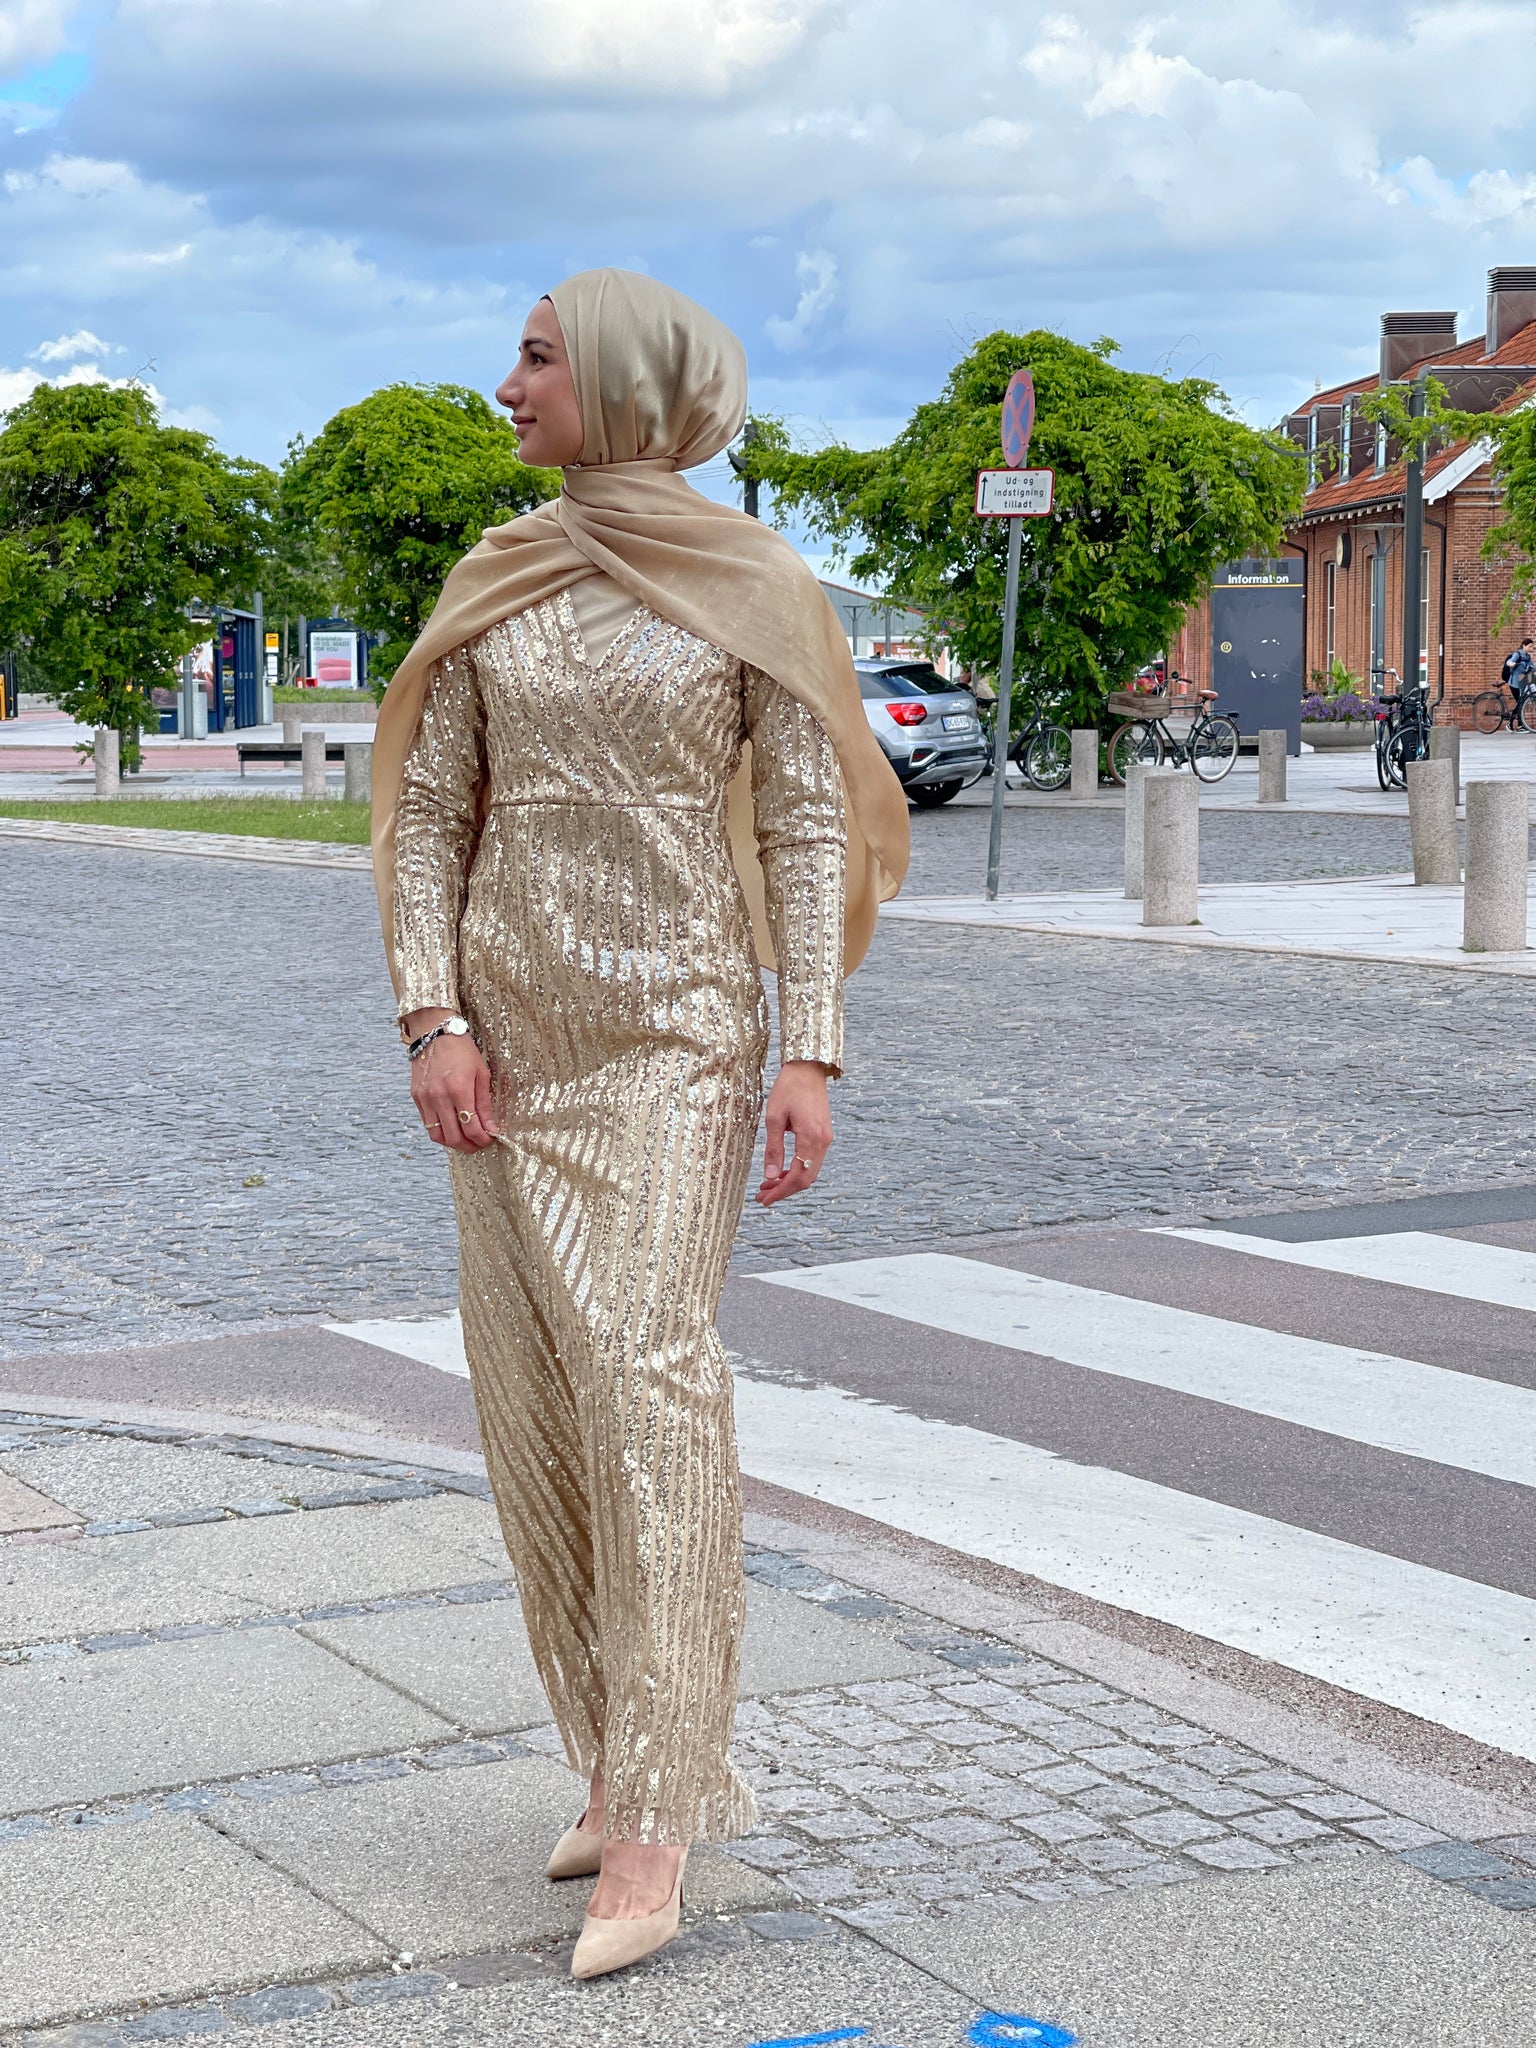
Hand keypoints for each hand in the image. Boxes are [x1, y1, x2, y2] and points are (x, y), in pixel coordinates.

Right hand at [407, 1016, 499, 1152]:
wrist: (435, 1033)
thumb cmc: (462, 1051)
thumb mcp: (481, 1074)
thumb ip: (485, 1104)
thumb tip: (491, 1128)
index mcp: (459, 1090)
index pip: (471, 1128)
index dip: (482, 1140)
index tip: (489, 1139)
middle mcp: (439, 1097)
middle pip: (453, 1137)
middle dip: (469, 1146)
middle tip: (478, 1144)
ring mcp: (425, 1098)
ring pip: (437, 1136)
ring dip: (452, 1143)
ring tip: (465, 1139)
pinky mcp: (416, 1097)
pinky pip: (427, 1124)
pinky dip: (440, 1130)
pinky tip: (451, 1126)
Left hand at [756, 1060, 832, 1205]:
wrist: (808, 1068)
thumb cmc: (788, 1088)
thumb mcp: (774, 1118)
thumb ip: (773, 1148)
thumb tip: (770, 1176)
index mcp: (811, 1138)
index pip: (798, 1177)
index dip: (781, 1192)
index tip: (764, 1200)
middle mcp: (823, 1141)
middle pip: (806, 1179)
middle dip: (784, 1191)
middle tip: (762, 1196)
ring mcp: (826, 1139)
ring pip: (810, 1172)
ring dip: (790, 1182)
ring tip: (768, 1185)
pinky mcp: (824, 1135)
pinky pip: (812, 1161)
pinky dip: (797, 1170)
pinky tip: (781, 1171)